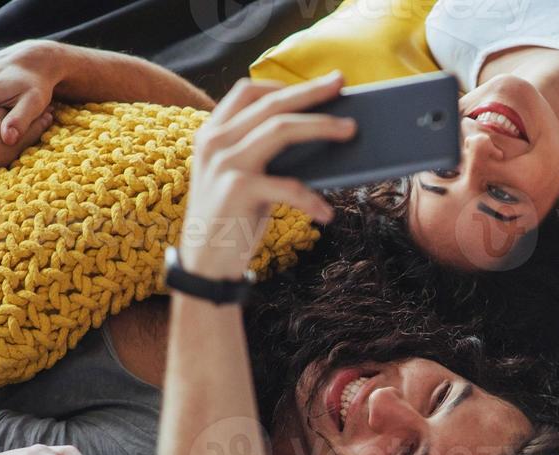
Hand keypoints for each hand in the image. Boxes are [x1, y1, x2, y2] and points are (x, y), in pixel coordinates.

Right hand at [180, 73, 354, 280]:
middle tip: (342, 84)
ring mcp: (224, 164)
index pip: (247, 92)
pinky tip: (326, 213)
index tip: (316, 86)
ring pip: (280, 129)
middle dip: (310, 92)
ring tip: (350, 131)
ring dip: (320, 126)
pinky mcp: (237, 190)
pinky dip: (311, 198)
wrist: (207, 266)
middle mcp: (215, 142)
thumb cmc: (234, 221)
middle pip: (270, 104)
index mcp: (213, 134)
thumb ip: (262, 155)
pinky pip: (287, 185)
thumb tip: (315, 136)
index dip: (283, 85)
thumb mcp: (243, 179)